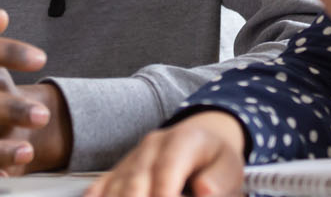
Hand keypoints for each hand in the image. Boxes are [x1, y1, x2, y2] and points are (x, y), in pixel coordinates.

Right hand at [86, 111, 246, 196]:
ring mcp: (131, 158)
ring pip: (116, 187)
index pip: (167, 170)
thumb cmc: (214, 160)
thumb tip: (204, 191)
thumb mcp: (229, 167)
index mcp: (182, 141)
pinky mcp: (118, 171)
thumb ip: (218, 181)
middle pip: (135, 182)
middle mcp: (151, 146)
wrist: (200, 139)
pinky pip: (101, 187)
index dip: (164, 194)